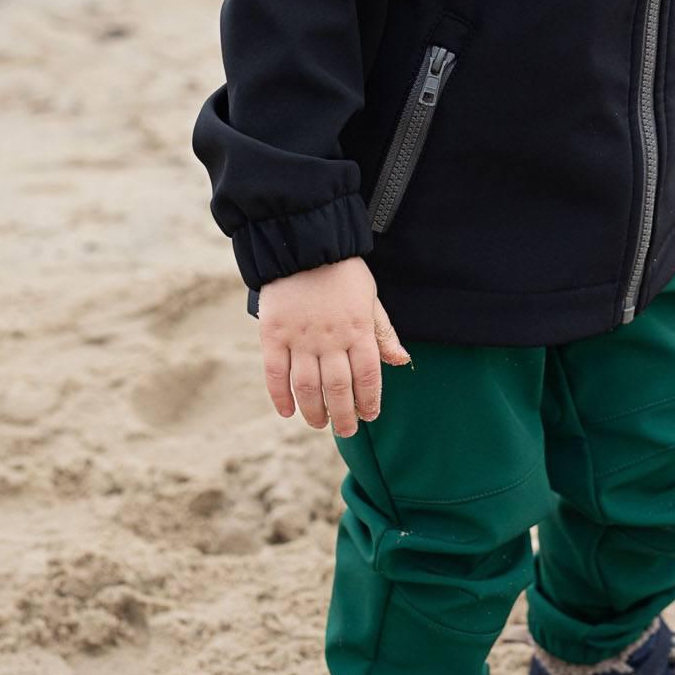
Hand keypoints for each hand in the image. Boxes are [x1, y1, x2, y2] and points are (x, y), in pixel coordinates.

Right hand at [256, 257, 409, 436]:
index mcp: (358, 329)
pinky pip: (275, 373)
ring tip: (318, 423)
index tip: (369, 416)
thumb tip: (402, 361)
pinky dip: (280, 396)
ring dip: (313, 411)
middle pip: (337, 388)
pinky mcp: (273, 334)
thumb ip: (383, 332)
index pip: (367, 377)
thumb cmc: (343, 271)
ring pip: (307, 386)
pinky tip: (287, 411)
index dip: (369, 401)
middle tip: (345, 431)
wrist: (305, 243)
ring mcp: (300, 337)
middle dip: (343, 416)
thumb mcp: (371, 298)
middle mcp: (330, 338)